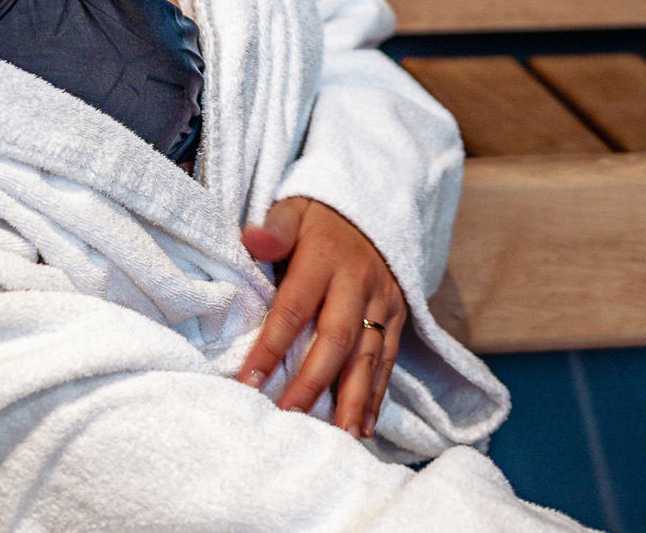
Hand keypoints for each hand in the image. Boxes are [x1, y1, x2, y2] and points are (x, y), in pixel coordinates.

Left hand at [235, 197, 405, 438]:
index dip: (271, 348)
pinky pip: (388, 358)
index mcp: (325, 259)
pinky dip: (376, 394)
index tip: (248, 384)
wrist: (372, 209)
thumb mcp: (294, 210)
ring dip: (353, 399)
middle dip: (314, 383)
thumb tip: (252, 239)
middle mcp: (358, 283)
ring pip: (367, 355)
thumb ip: (275, 228)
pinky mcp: (397, 316)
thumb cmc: (318, 219)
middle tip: (290, 419)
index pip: (294, 309)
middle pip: (337, 339)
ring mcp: (382, 301)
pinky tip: (363, 426)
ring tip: (338, 436)